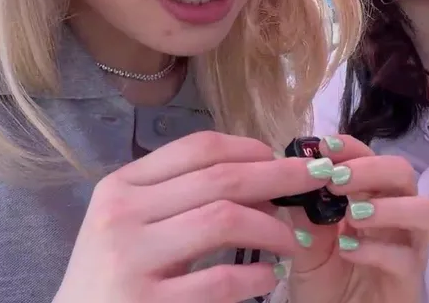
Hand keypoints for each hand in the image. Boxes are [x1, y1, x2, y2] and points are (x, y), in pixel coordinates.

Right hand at [54, 131, 347, 302]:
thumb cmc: (109, 275)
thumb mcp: (129, 224)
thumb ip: (179, 197)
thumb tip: (258, 176)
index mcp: (121, 186)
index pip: (197, 148)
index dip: (249, 147)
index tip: (281, 156)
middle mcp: (122, 214)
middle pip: (219, 179)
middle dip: (278, 176)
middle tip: (318, 179)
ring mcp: (132, 259)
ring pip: (224, 220)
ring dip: (271, 227)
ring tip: (290, 241)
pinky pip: (220, 281)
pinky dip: (254, 276)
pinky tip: (267, 277)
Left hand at [284, 135, 428, 302]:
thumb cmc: (324, 286)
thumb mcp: (305, 248)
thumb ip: (304, 216)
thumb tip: (298, 178)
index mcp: (369, 201)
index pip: (370, 159)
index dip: (351, 147)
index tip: (323, 146)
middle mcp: (395, 219)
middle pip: (405, 174)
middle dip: (372, 168)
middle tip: (337, 180)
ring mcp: (408, 249)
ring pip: (426, 211)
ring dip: (389, 206)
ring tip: (354, 214)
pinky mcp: (411, 280)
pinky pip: (407, 258)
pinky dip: (376, 249)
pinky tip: (347, 251)